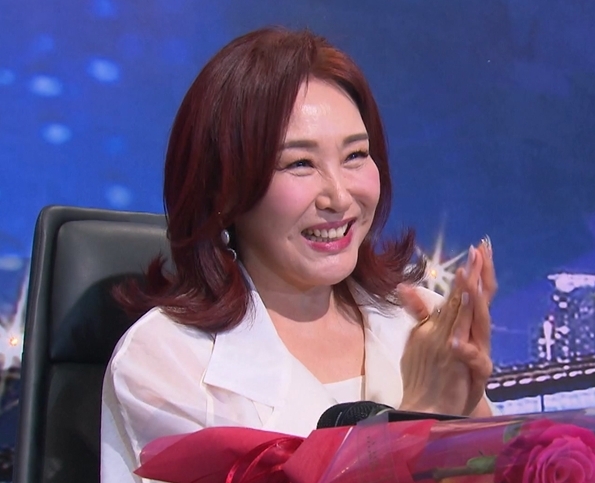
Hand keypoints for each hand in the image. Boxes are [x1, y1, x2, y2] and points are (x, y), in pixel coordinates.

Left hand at [397, 239, 494, 415]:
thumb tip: (403, 286)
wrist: (438, 405)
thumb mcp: (426, 334)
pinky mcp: (475, 374)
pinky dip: (466, 351)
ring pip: (479, 325)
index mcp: (462, 323)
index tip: (477, 246)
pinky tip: (456, 342)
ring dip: (474, 304)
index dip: (474, 269)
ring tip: (470, 285)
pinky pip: (474, 360)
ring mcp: (475, 353)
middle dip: (480, 275)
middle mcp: (472, 334)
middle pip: (480, 300)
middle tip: (481, 252)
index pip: (469, 291)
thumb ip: (420, 311)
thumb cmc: (438, 369)